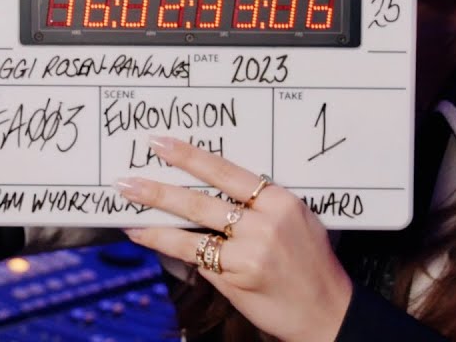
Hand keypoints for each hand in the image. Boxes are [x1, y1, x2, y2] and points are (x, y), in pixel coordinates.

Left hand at [119, 136, 352, 341]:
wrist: (328, 312)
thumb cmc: (312, 267)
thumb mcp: (298, 224)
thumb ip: (262, 210)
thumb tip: (215, 199)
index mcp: (282, 200)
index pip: (227, 171)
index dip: (190, 156)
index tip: (162, 144)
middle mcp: (267, 220)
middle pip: (203, 197)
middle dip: (161, 187)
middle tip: (128, 178)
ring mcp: (252, 249)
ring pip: (193, 224)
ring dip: (155, 213)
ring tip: (127, 201)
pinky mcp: (240, 275)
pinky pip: (196, 254)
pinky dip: (165, 242)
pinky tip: (144, 234)